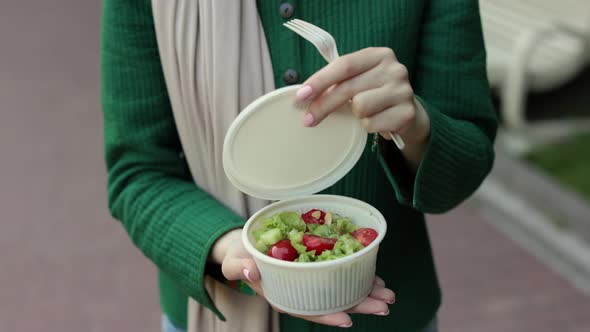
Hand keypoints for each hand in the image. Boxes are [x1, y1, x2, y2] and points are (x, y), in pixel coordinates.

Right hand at [219, 235, 394, 327]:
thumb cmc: (240, 257)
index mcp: (283, 295)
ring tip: (387, 293)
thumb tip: (250, 271)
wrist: (245, 246)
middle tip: (384, 303)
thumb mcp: (235, 261)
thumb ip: (240, 267)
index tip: (347, 319)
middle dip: (360, 304)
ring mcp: (312, 281)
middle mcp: (301, 291)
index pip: (307, 310)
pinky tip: (374, 276)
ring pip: (341, 290)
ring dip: (366, 291)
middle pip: (332, 302)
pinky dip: (358, 275)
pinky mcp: (318, 267)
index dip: (327, 316)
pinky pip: (340, 273)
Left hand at [295, 47, 429, 167]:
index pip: (344, 65)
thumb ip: (338, 82)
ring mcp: (404, 91)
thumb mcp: (360, 81)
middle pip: (348, 88)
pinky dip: (369, 127)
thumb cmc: (375, 95)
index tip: (301, 95)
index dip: (320, 80)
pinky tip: (378, 122)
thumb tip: (304, 96)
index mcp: (379, 55)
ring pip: (360, 107)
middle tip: (308, 119)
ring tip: (365, 114)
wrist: (408, 115)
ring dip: (356, 116)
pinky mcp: (407, 113)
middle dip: (323, 105)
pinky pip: (372, 124)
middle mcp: (395, 69)